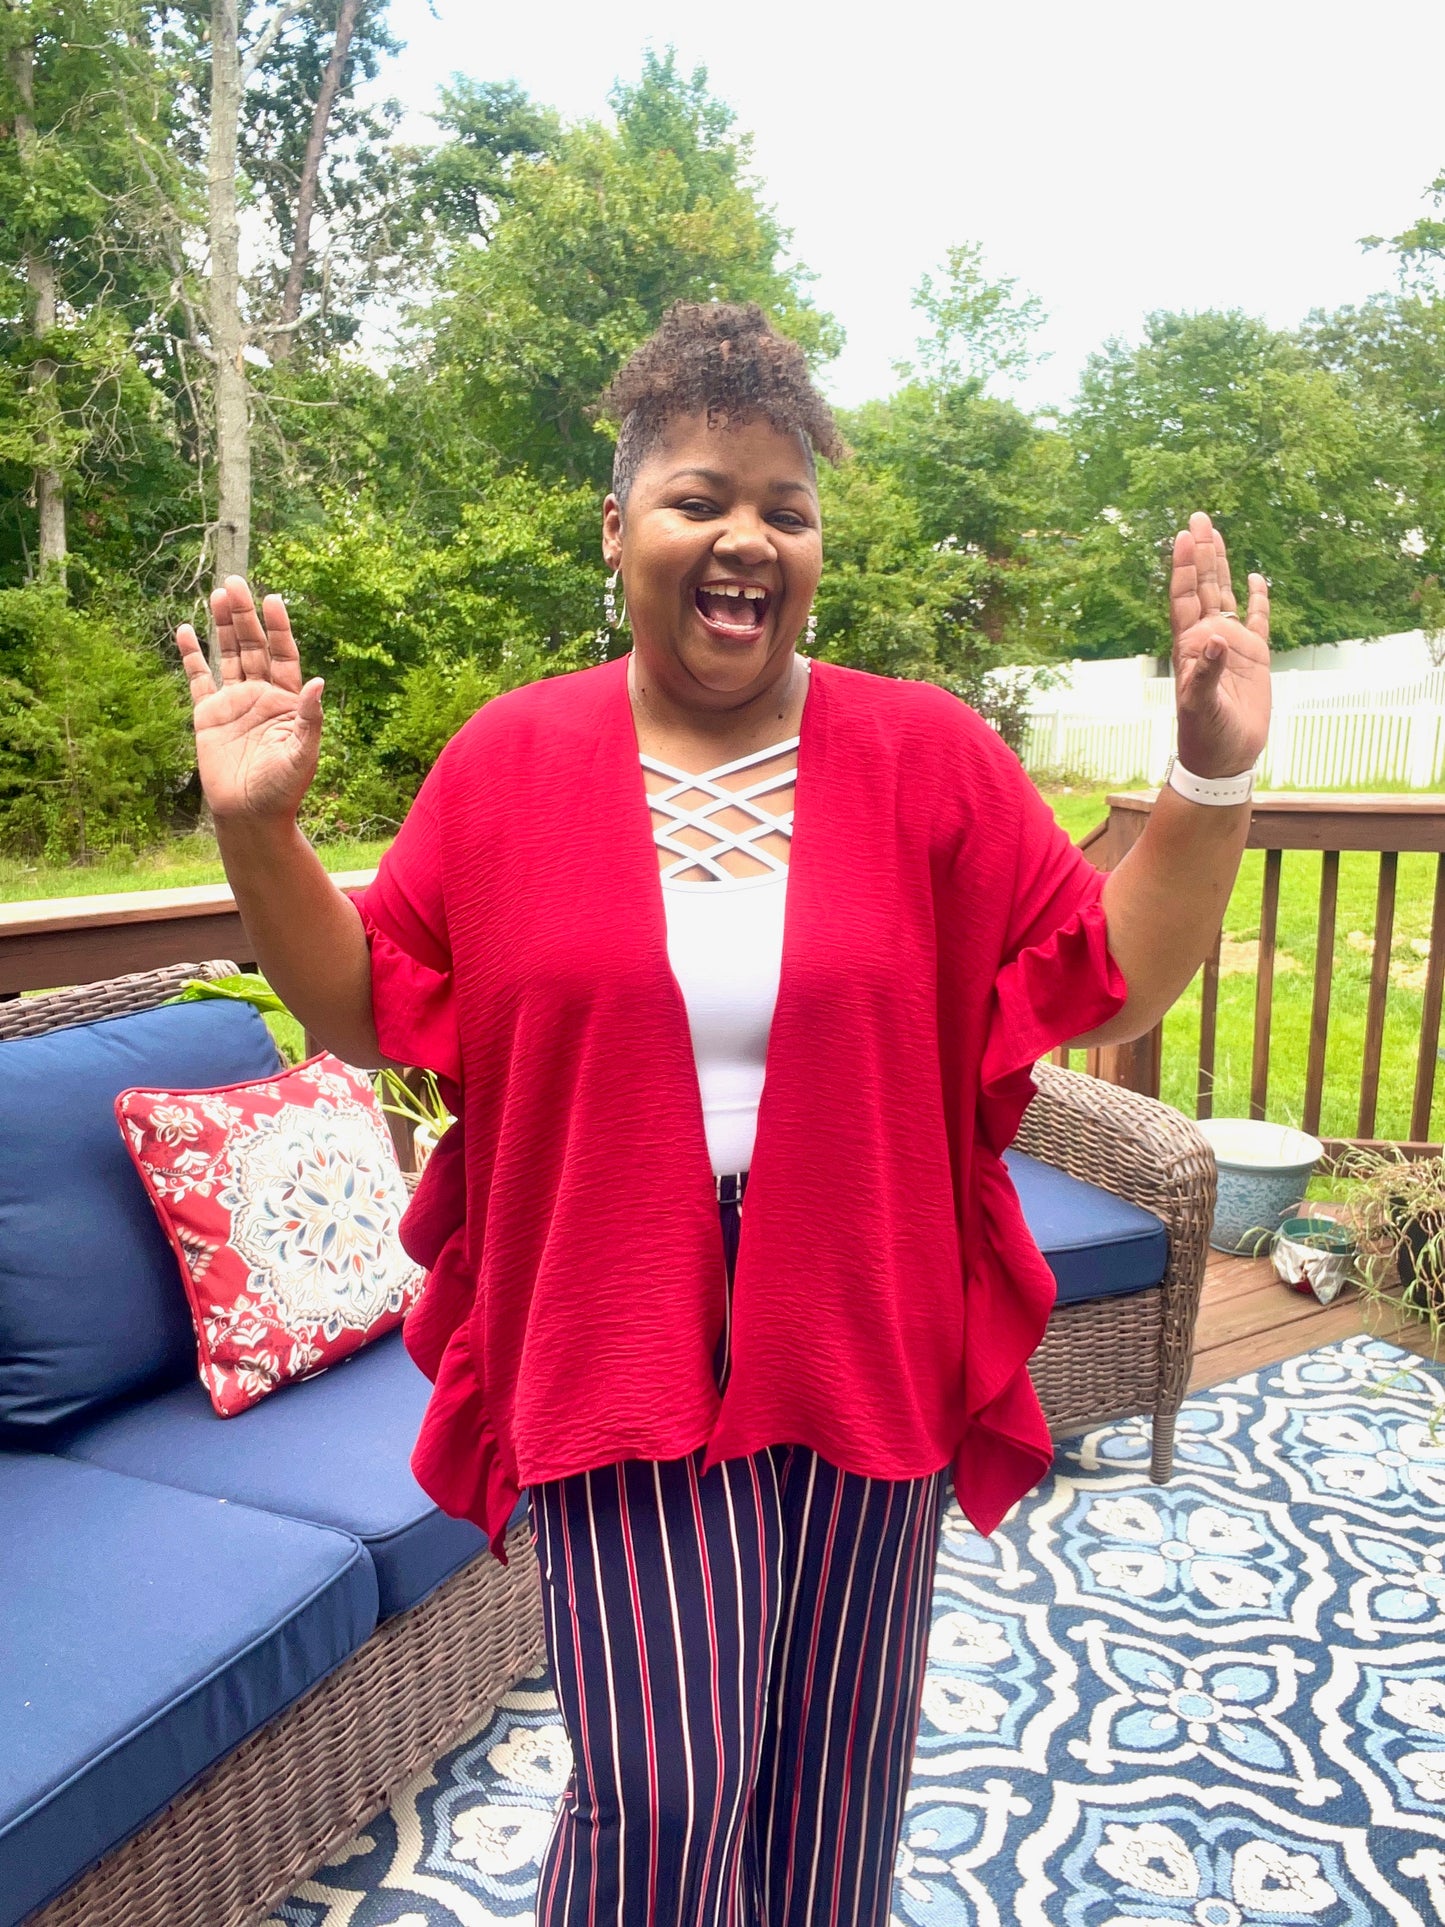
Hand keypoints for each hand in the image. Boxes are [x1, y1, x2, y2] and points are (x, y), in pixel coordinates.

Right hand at [175, 578, 322, 821]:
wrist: (250, 815)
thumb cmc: (283, 789)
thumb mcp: (302, 754)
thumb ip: (309, 718)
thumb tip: (318, 681)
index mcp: (287, 700)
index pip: (284, 654)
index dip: (279, 627)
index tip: (273, 599)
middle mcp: (261, 695)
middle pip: (253, 646)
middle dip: (244, 616)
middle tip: (235, 582)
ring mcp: (234, 703)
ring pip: (227, 655)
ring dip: (221, 626)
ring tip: (216, 594)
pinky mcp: (208, 715)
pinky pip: (198, 679)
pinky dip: (191, 656)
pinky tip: (185, 630)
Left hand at [1170, 511, 1270, 778]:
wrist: (1224, 758)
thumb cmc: (1204, 735)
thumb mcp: (1201, 705)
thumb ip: (1206, 673)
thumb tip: (1215, 640)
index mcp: (1190, 645)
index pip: (1185, 598)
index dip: (1185, 568)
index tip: (1184, 536)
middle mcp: (1208, 638)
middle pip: (1204, 586)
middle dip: (1201, 553)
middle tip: (1198, 518)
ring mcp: (1231, 645)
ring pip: (1226, 596)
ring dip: (1222, 566)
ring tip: (1216, 534)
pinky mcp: (1255, 657)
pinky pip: (1257, 620)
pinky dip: (1257, 599)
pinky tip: (1256, 578)